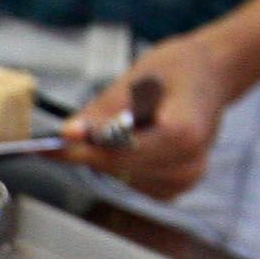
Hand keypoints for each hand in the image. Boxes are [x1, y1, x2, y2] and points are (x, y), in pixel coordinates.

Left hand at [61, 31, 249, 200]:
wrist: (211, 76)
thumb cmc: (179, 70)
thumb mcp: (138, 77)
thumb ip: (103, 110)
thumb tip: (69, 133)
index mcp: (184, 134)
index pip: (120, 152)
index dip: (82, 150)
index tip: (48, 146)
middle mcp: (188, 164)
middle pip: (117, 167)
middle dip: (90, 150)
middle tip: (68, 134)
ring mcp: (184, 180)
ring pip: (119, 176)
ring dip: (108, 154)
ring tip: (127, 122)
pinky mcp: (174, 188)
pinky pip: (130, 180)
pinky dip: (122, 161)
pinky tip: (136, 138)